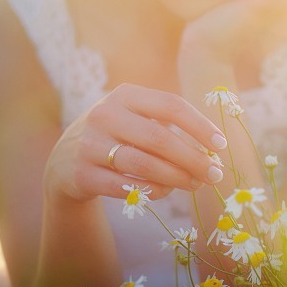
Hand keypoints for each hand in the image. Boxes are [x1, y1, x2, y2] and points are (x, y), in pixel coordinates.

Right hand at [43, 83, 226, 203]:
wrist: (65, 160)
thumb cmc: (117, 136)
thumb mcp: (135, 118)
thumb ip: (168, 126)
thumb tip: (212, 149)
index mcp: (124, 95)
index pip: (171, 106)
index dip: (200, 126)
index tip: (221, 145)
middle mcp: (104, 115)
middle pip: (160, 138)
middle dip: (193, 158)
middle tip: (215, 173)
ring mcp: (90, 144)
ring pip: (144, 164)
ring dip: (177, 177)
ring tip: (197, 184)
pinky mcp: (81, 174)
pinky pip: (126, 186)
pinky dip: (152, 190)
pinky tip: (167, 191)